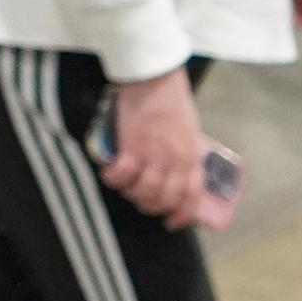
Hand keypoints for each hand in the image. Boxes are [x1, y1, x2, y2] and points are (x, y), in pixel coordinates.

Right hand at [100, 70, 217, 227]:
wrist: (154, 79)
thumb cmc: (171, 100)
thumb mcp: (188, 131)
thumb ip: (183, 152)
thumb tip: (174, 170)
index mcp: (191, 157)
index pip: (191, 197)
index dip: (181, 215)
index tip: (171, 222)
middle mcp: (174, 162)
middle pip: (163, 199)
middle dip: (150, 205)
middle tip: (140, 199)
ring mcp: (153, 156)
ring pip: (142, 192)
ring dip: (131, 193)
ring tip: (124, 185)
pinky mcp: (131, 148)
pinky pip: (121, 176)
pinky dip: (113, 178)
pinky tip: (110, 173)